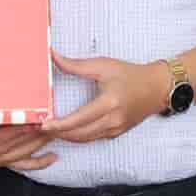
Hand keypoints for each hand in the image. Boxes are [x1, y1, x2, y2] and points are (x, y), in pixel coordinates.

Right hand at [0, 125, 56, 171]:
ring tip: (53, 133)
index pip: (3, 134)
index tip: (37, 120)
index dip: (22, 127)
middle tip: (51, 124)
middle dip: (34, 134)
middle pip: (15, 144)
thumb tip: (10, 99)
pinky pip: (21, 165)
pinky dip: (38, 162)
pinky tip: (52, 156)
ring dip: (38, 144)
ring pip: (21, 154)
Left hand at [41, 52, 169, 143]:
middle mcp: (112, 121)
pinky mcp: (116, 133)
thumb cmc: (130, 74)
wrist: (157, 87)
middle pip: (78, 134)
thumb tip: (52, 56)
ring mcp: (115, 130)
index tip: (42, 124)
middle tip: (37, 128)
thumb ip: (75, 65)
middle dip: (57, 133)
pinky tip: (65, 130)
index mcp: (109, 103)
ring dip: (65, 136)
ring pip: (84, 139)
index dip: (59, 125)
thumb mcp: (103, 66)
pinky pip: (92, 138)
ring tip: (47, 130)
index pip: (79, 119)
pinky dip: (77, 136)